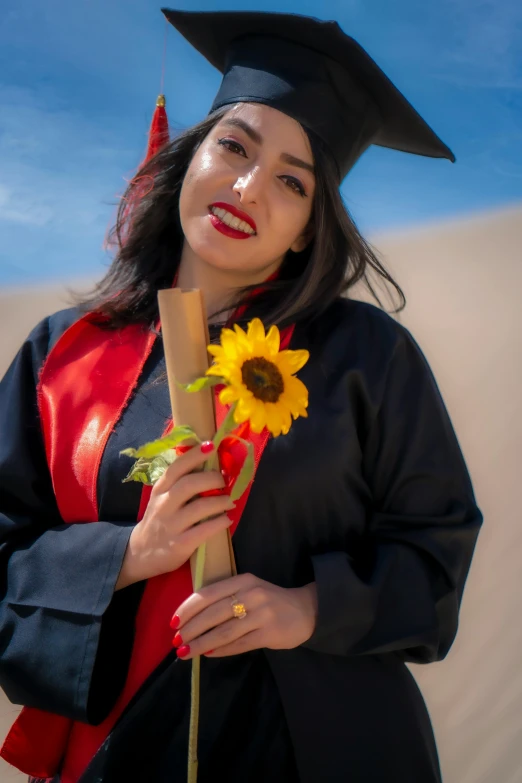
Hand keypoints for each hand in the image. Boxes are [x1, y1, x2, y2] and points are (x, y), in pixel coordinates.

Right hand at [116, 443, 234, 588]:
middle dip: (212, 479)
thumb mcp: (162, 496)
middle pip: (189, 484)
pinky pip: (204, 530)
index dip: (194, 455)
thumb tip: (208, 460)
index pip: (176, 467)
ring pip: (200, 507)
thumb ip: (180, 481)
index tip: (211, 446)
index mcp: (160, 489)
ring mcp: (171, 525)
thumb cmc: (160, 519)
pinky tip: (227, 519)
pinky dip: (220, 522)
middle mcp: (164, 504)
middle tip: (224, 481)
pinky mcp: (180, 544)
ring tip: (230, 501)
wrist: (141, 553)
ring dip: (220, 501)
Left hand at [170, 573, 317, 658]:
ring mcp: (261, 614)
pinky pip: (238, 644)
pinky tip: (208, 654)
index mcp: (242, 580)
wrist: (306, 610)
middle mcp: (251, 594)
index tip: (173, 623)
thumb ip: (224, 599)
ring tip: (186, 652)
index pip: (207, 593)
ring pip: (223, 631)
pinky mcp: (269, 633)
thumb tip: (191, 619)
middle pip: (213, 614)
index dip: (187, 609)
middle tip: (176, 641)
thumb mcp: (248, 589)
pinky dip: (220, 650)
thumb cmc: (269, 600)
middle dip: (190, 629)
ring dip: (201, 643)